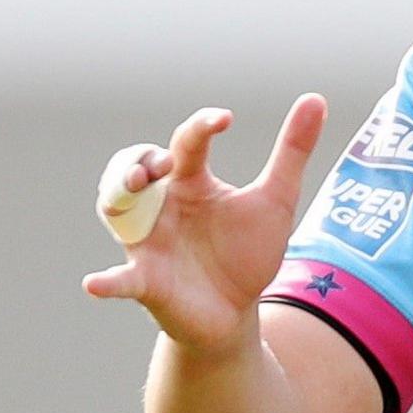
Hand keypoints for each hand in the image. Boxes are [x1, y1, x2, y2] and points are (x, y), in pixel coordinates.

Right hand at [83, 95, 327, 358]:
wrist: (237, 313)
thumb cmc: (247, 253)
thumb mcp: (276, 200)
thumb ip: (292, 151)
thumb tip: (316, 98)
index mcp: (191, 182)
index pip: (186, 142)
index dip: (201, 125)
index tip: (225, 119)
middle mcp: (162, 206)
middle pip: (133, 167)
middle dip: (141, 160)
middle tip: (164, 165)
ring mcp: (149, 243)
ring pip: (115, 209)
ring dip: (117, 197)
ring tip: (133, 189)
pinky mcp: (146, 281)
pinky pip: (120, 279)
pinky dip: (107, 281)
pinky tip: (96, 284)